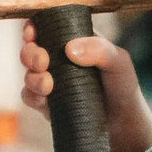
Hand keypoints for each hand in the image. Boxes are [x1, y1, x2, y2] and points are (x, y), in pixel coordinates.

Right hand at [20, 25, 151, 151]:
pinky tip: (45, 98)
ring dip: (31, 77)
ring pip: (27, 73)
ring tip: (48, 84)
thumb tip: (68, 49)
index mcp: (74, 41)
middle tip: (42, 61)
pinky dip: (32, 96)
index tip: (32, 32)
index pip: (46, 26)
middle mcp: (59, 60)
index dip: (34, 26)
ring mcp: (52, 82)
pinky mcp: (47, 104)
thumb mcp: (118, 61)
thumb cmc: (123, 87)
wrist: (124, 125)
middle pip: (30, 49)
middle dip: (30, 53)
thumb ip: (99, 49)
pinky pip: (29, 96)